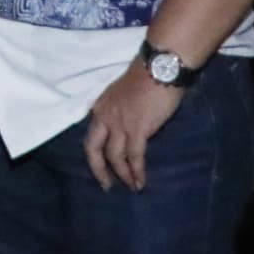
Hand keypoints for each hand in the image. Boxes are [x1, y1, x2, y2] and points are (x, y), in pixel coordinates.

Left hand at [83, 64, 184, 191]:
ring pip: (115, 157)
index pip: (92, 136)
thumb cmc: (147, 75)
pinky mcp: (138, 130)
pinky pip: (134, 157)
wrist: (161, 67)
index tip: (100, 167)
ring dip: (123, 175)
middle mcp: (105, 117)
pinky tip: (141, 182)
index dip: (94, 155)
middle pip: (94, 150)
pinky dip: (137, 171)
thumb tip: (126, 126)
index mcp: (101, 107)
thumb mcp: (122, 93)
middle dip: (99, 170)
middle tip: (107, 186)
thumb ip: (119, 110)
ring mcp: (120, 124)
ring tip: (131, 186)